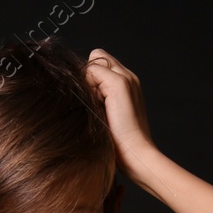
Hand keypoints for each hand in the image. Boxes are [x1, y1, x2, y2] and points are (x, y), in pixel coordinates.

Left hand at [84, 48, 157, 171]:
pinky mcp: (119, 83)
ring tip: (98, 108)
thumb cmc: (118, 144)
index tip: (95, 104)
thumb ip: (96, 97)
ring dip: (89, 84)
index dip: (91, 80)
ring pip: (93, 63)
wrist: (136, 154)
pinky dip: (89, 87)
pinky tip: (99, 107)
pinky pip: (91, 70)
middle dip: (89, 77)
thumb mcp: (104, 116)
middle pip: (96, 58)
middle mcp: (128, 77)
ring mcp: (125, 78)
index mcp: (127, 84)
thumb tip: (76, 87)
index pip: (101, 64)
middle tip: (95, 104)